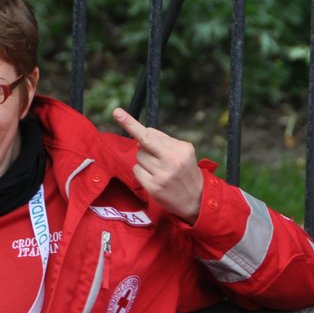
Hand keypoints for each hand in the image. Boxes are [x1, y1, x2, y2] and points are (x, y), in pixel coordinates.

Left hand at [111, 107, 203, 224]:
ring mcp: (162, 175)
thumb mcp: (183, 151)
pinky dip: (142, 172)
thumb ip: (163, 140)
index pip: (151, 134)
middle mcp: (172, 161)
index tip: (116, 112)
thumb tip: (140, 137)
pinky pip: (136, 171)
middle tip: (156, 156)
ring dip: (144, 161)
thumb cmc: (185, 171)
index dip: (130, 123)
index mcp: (181, 148)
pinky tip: (154, 178)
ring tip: (159, 169)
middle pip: (142, 144)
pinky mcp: (154, 188)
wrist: (196, 200)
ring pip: (138, 157)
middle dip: (145, 147)